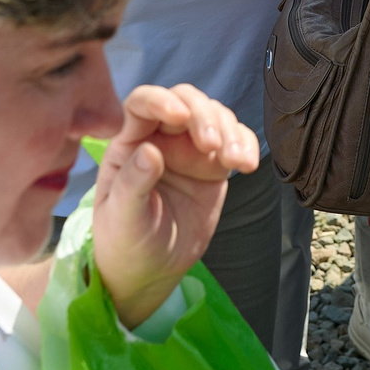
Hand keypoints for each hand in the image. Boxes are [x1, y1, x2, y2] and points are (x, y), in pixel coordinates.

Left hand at [91, 82, 259, 328]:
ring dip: (230, 131)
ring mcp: (190, 149)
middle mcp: (160, 136)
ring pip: (215, 116)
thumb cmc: (124, 241)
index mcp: (129, 142)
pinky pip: (236, 140)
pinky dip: (246, 144)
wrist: (151, 269)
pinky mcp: (214, 165)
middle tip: (212, 145)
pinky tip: (247, 165)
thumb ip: (133, 184)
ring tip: (236, 162)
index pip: (142, 103)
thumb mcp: (122, 218)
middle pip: (186, 102)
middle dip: (204, 115)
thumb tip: (150, 151)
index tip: (180, 115)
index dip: (161, 100)